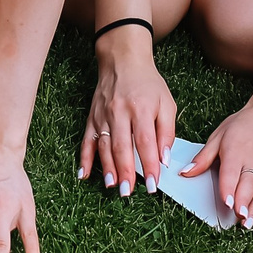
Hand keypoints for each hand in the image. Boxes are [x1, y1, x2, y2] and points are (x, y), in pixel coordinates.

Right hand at [78, 31, 176, 195]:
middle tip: (129, 192)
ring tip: (112, 186)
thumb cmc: (148, 84)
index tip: (154, 184)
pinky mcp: (92, 118)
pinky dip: (84, 158)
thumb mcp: (167, 103)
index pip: (145, 142)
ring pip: (104, 146)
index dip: (149, 165)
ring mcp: (103, 116)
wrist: (123, 61)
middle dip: (126, 172)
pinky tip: (84, 174)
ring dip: (107, 168)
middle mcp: (119, 113)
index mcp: (141, 109)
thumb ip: (167, 131)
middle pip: (122, 147)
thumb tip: (164, 159)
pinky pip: (87, 140)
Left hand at [191, 99, 252, 231]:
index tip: (226, 203)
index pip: (232, 174)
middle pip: (250, 187)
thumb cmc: (245, 124)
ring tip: (248, 225)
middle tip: (238, 218)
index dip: (229, 189)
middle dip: (244, 204)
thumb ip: (203, 157)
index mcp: (237, 152)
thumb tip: (186, 172)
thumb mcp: (219, 135)